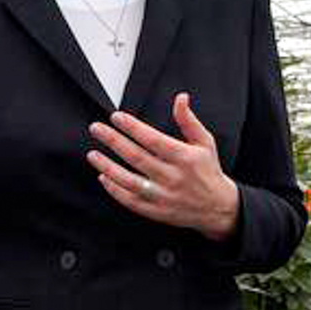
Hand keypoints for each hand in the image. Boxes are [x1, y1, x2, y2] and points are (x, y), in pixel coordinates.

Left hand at [88, 93, 241, 240]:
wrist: (218, 208)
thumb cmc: (208, 171)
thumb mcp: (205, 142)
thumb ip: (189, 120)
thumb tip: (180, 97)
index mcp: (184, 157)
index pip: (153, 139)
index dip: (132, 127)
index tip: (116, 117)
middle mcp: (173, 177)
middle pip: (137, 157)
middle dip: (113, 141)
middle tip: (96, 129)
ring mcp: (164, 196)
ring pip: (130, 181)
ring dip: (108, 168)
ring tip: (92, 155)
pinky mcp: (157, 212)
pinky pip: (131, 201)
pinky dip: (115, 190)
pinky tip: (103, 178)